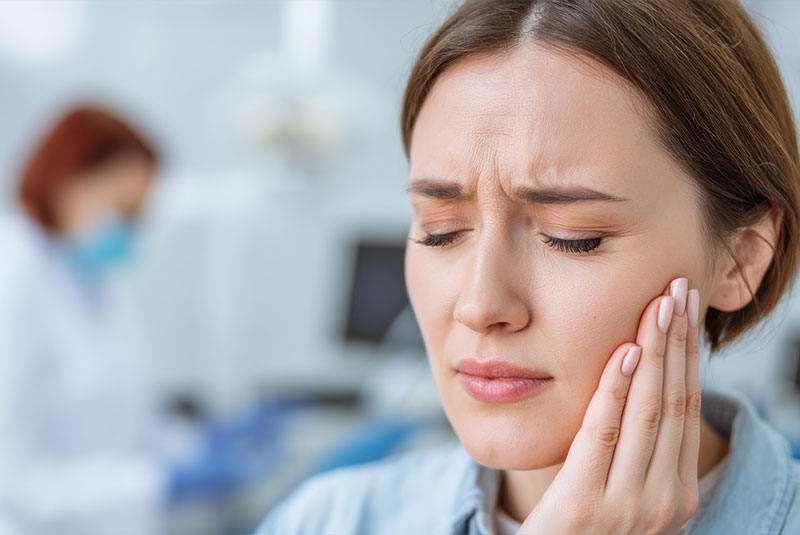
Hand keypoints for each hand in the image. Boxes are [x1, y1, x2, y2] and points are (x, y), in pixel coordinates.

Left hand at [517, 278, 700, 534]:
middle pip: (675, 402)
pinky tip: (626, 350)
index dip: (689, 356)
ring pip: (649, 411)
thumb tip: (636, 381)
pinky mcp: (585, 505)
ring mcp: (628, 505)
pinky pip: (604, 433)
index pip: (688, 410)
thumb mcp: (622, 491)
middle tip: (679, 289)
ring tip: (659, 305)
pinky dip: (616, 389)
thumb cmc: (583, 527)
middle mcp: (662, 499)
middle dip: (678, 341)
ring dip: (656, 352)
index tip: (685, 310)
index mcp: (676, 494)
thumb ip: (633, 450)